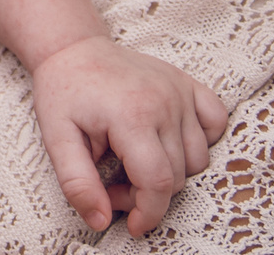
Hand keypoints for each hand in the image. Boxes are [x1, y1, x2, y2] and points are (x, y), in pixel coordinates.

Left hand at [28, 35, 228, 235]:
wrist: (74, 48)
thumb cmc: (64, 91)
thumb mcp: (57, 139)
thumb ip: (78, 184)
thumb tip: (101, 221)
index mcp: (131, 115)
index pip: (157, 183)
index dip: (147, 213)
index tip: (133, 225)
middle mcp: (164, 102)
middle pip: (176, 176)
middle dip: (146, 194)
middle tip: (112, 183)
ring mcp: (180, 91)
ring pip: (197, 158)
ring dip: (170, 173)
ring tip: (133, 162)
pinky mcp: (188, 85)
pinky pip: (216, 123)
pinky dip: (201, 141)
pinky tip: (168, 140)